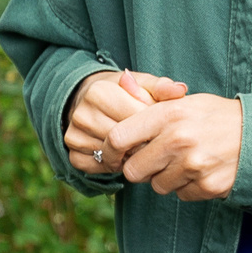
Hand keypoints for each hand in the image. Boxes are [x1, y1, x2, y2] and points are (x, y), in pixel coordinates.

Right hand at [65, 69, 187, 175]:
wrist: (90, 100)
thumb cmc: (123, 93)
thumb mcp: (142, 85)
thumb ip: (161, 87)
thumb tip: (180, 90)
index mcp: (99, 92)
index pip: (136, 119)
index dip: (154, 126)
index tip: (161, 126)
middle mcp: (82, 113)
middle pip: (124, 141)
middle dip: (143, 144)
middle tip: (153, 141)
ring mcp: (74, 135)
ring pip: (112, 156)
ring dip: (129, 157)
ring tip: (138, 147)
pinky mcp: (71, 152)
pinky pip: (97, 167)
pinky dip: (112, 165)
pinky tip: (122, 155)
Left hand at [104, 93, 242, 199]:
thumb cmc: (215, 117)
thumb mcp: (184, 100)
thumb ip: (149, 97)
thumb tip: (121, 78)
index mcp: (169, 114)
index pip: (119, 137)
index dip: (111, 150)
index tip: (116, 154)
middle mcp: (178, 140)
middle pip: (133, 170)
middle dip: (140, 168)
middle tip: (154, 159)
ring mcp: (193, 165)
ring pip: (158, 185)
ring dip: (166, 178)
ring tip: (184, 162)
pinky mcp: (207, 186)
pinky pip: (181, 195)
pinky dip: (187, 187)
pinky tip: (200, 171)